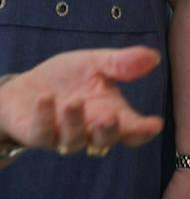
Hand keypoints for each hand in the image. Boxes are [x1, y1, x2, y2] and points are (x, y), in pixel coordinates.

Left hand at [0, 46, 163, 154]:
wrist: (25, 87)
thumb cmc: (67, 78)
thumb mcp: (95, 63)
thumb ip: (121, 63)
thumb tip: (153, 57)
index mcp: (110, 113)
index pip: (131, 129)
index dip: (143, 130)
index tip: (155, 124)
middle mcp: (89, 129)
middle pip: (105, 141)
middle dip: (108, 132)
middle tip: (109, 116)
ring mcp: (63, 135)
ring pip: (73, 141)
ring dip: (75, 123)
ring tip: (74, 101)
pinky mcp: (37, 134)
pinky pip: (43, 133)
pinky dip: (45, 116)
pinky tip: (45, 98)